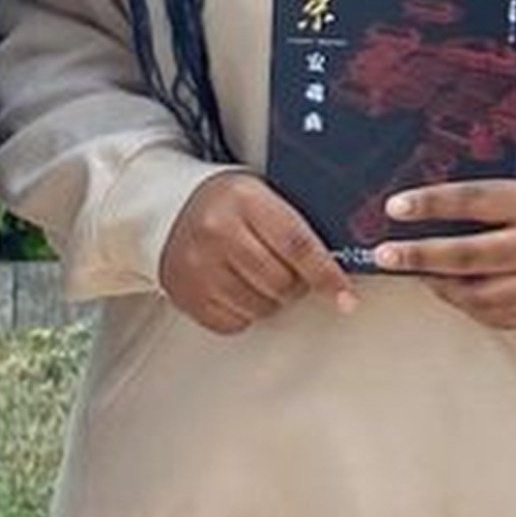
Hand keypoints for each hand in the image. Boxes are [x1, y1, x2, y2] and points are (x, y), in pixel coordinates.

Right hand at [159, 171, 355, 331]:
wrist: (169, 209)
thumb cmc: (228, 203)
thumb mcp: (263, 194)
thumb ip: (298, 224)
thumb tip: (342, 262)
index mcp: (245, 200)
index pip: (297, 245)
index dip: (326, 275)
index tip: (346, 296)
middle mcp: (218, 232)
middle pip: (281, 282)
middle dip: (297, 284)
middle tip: (291, 271)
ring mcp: (198, 267)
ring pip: (261, 307)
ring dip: (271, 299)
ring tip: (259, 274)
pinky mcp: (187, 295)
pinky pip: (234, 323)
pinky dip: (244, 311)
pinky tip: (237, 286)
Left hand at [380, 175, 515, 330]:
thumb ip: (493, 196)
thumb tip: (435, 198)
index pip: (473, 202)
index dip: (431, 204)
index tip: (396, 207)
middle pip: (466, 254)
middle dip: (419, 255)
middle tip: (385, 255)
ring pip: (474, 293)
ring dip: (438, 284)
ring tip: (416, 273)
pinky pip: (491, 314)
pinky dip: (465, 303)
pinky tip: (451, 289)